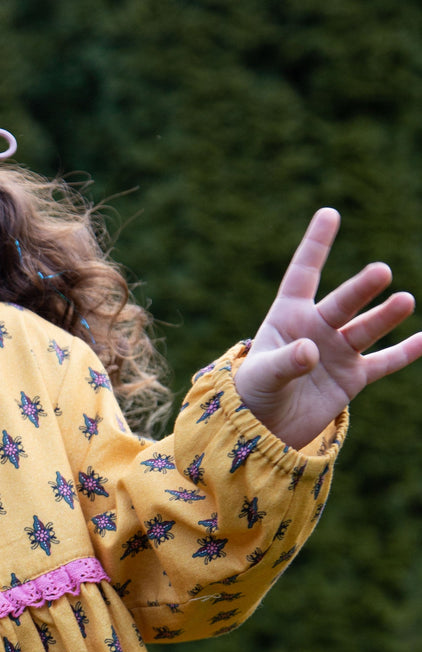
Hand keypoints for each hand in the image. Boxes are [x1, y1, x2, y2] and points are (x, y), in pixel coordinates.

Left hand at [234, 208, 421, 449]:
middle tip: (379, 273)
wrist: (263, 427)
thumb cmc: (254, 392)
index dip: (315, 245)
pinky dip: (406, 352)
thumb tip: (310, 351)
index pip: (303, 275)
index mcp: (288, 316)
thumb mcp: (262, 376)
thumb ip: (284, 362)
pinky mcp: (352, 378)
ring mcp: (338, 351)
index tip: (328, 214)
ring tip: (404, 301)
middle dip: (361, 289)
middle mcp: (317, 328)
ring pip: (366, 329)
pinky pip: (384, 362)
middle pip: (342, 303)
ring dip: (385, 316)